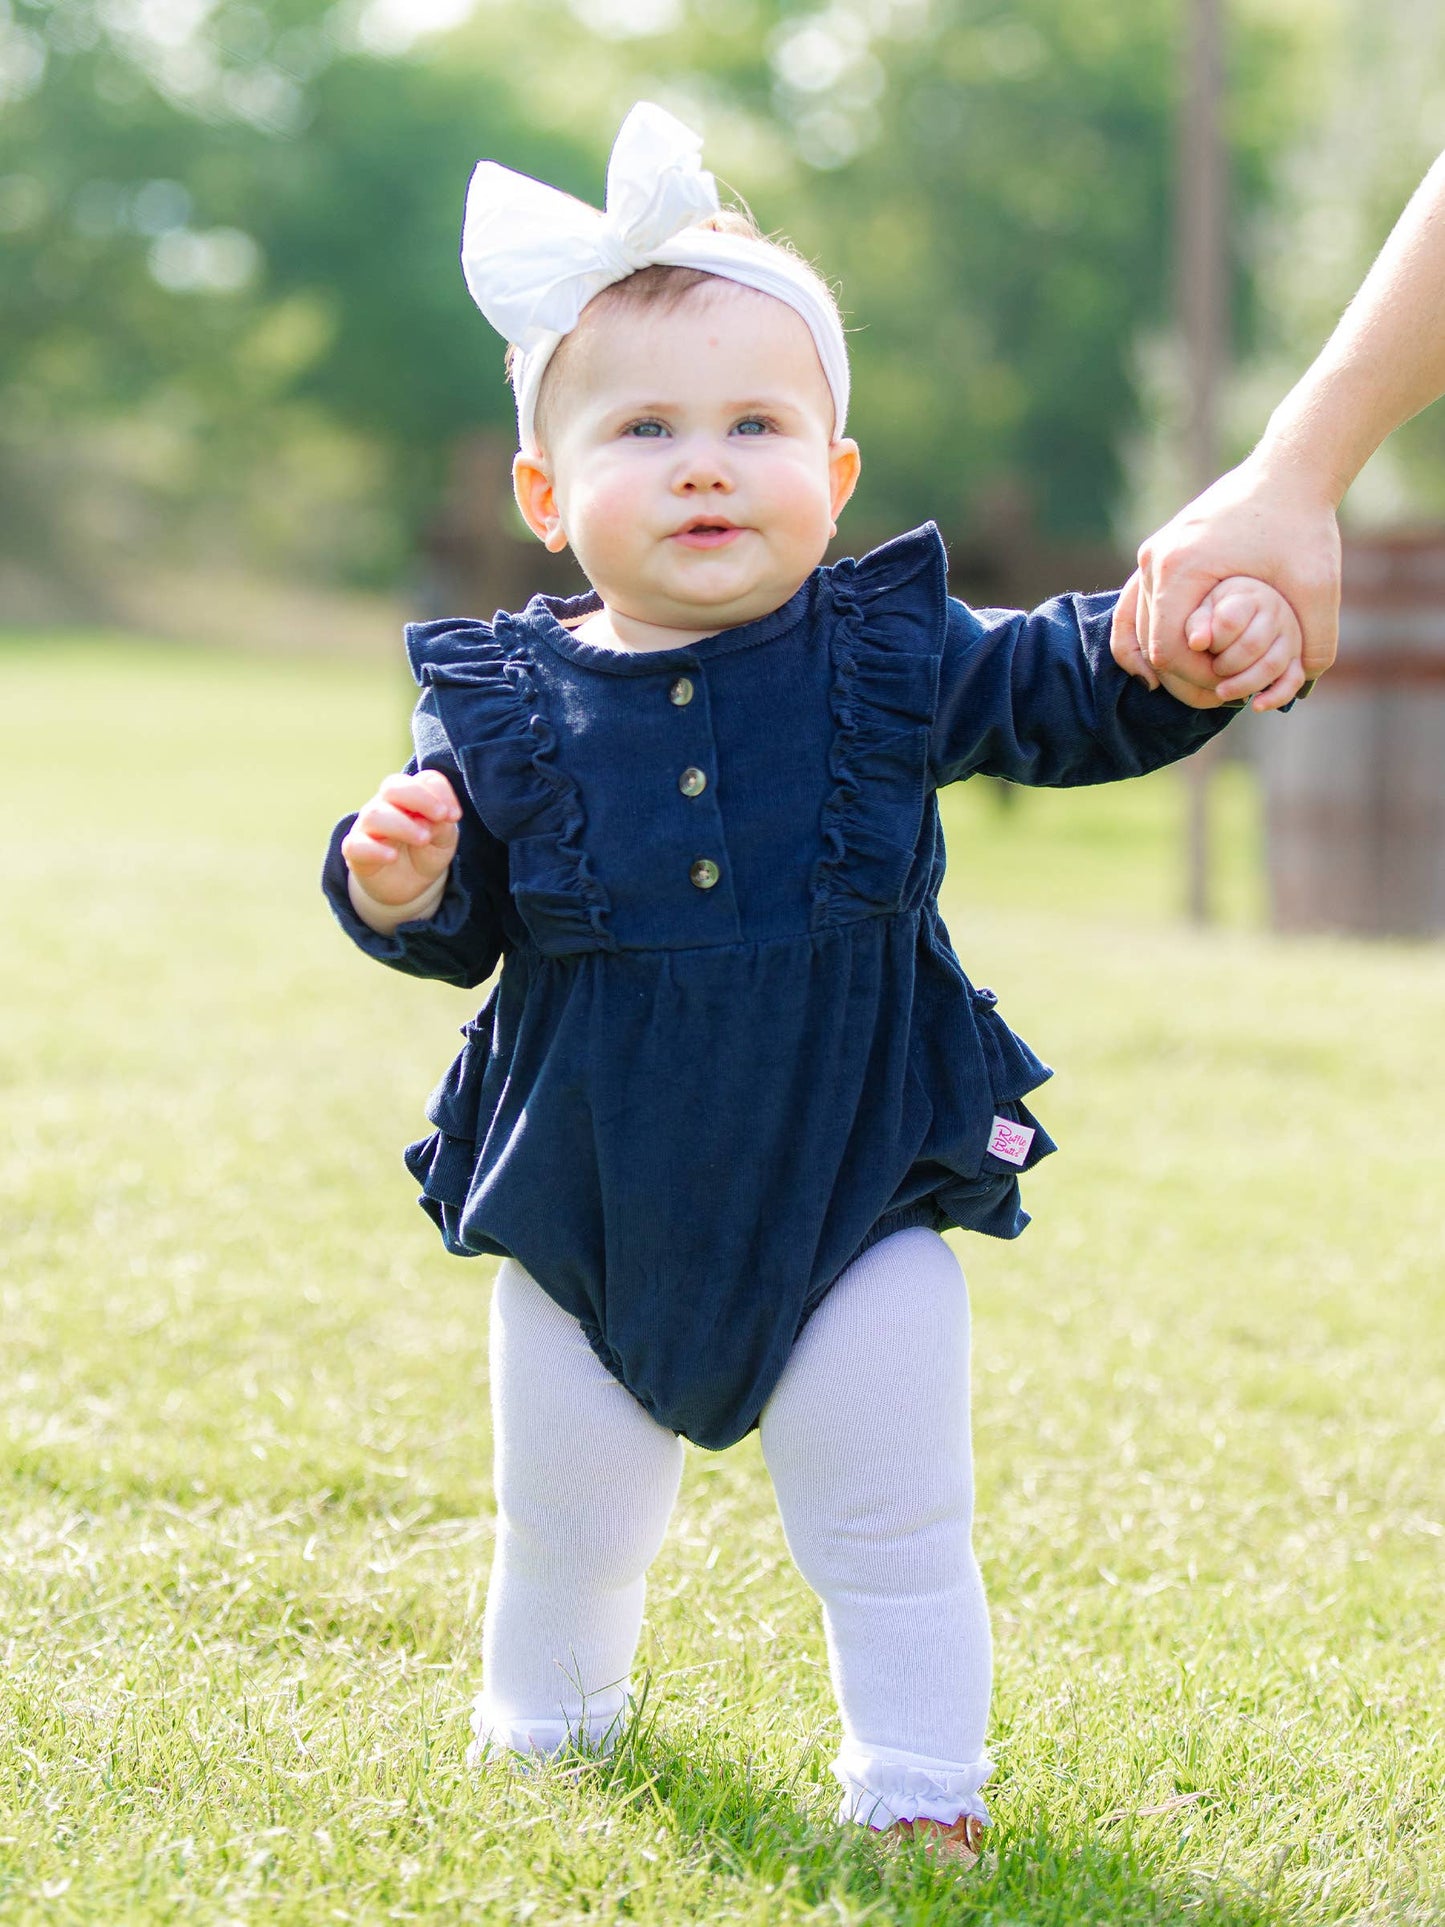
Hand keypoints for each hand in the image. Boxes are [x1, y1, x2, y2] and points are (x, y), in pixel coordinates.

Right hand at [341, 769, 461, 906]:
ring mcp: (368, 827)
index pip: (425, 780)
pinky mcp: (356, 852)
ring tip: (423, 839)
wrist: (408, 885)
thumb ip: (441, 826)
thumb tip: (431, 819)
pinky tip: (392, 857)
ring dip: (402, 825)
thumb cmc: (426, 852)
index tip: (454, 816)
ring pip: (375, 815)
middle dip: (419, 798)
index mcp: (412, 797)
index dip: (441, 792)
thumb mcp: (443, 840)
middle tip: (441, 817)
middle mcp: (387, 805)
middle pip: (393, 786)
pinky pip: (356, 845)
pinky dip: (374, 850)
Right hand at [1111, 452, 1340, 688]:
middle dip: (1180, 674)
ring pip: (1135, 625)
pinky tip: (1156, 665)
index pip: (1169, 649)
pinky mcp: (1158, 551)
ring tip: (1186, 686)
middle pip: (1148, 641)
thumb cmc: (1304, 525)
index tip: (1230, 689)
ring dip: (1160, 659)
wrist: (1289, 471)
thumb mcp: (1319, 586)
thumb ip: (1317, 640)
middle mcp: (1156, 559)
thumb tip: (1302, 688)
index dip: (1196, 679)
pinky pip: (1136, 605)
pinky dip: (1142, 637)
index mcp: (1183, 567)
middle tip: (1217, 692)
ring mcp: (1152, 553)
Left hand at [1182, 575, 1306, 710]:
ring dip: (1243, 684)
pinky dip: (1275, 696)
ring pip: (1271, 665)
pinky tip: (1256, 706)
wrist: (1242, 615)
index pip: (1228, 621)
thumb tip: (1196, 643)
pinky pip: (1293, 680)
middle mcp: (1278, 611)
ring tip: (1221, 691)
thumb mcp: (1202, 609)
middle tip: (1211, 670)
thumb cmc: (1217, 612)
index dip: (1212, 641)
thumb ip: (1197, 622)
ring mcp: (1292, 636)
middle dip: (1225, 665)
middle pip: (1251, 645)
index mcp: (1250, 594)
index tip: (1199, 646)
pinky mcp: (1298, 658)